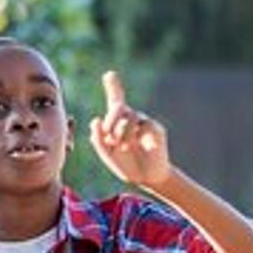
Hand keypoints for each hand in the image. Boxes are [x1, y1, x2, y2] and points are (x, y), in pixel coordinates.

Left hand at [89, 71, 172, 188]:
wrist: (145, 178)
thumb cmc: (125, 164)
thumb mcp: (106, 153)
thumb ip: (98, 138)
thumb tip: (96, 120)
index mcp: (117, 122)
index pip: (116, 100)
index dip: (114, 86)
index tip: (110, 74)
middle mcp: (131, 119)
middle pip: (119, 107)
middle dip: (110, 120)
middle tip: (108, 136)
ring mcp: (144, 122)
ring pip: (129, 117)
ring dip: (121, 132)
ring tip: (121, 147)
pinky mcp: (156, 129)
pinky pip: (143, 124)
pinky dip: (133, 135)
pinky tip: (133, 146)